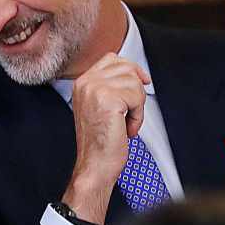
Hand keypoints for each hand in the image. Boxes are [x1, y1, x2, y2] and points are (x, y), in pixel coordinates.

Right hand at [63, 53, 150, 224]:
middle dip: (136, 91)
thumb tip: (134, 72)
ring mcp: (95, 89)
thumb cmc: (100, 142)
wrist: (95, 165)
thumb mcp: (100, 107)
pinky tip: (127, 129)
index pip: (111, 59)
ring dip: (137, 106)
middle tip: (129, 113)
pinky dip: (138, 116)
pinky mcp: (108, 100)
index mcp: (82, 82)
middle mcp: (85, 82)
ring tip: (126, 124)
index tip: (143, 80)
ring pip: (134, 82)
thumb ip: (110, 87)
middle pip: (126, 67)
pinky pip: (137, 97)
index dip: (131, 68)